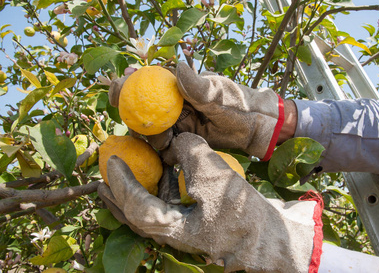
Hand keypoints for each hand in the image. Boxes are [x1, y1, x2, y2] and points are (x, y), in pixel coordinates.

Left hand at [98, 132, 322, 272]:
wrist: (272, 238)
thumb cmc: (243, 214)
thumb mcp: (215, 176)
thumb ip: (191, 152)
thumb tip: (179, 140)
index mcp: (172, 229)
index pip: (135, 206)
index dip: (121, 181)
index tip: (112, 158)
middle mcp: (173, 233)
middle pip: (133, 215)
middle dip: (116, 193)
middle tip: (104, 174)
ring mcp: (184, 229)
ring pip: (149, 211)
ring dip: (136, 189)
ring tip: (126, 171)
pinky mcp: (196, 222)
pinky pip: (168, 205)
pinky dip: (161, 187)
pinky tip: (166, 171)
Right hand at [109, 63, 286, 159]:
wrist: (255, 127)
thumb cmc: (239, 103)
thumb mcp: (220, 93)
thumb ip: (199, 86)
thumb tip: (177, 67)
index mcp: (176, 88)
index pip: (144, 83)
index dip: (125, 86)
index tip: (116, 93)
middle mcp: (171, 106)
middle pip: (141, 112)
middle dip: (136, 118)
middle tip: (150, 126)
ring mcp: (176, 125)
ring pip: (150, 134)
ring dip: (153, 139)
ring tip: (171, 140)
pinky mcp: (182, 143)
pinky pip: (164, 150)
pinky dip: (164, 154)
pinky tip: (171, 155)